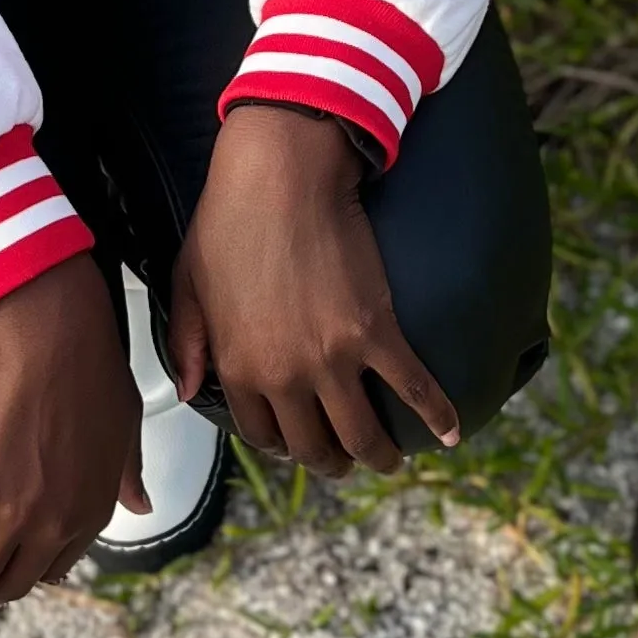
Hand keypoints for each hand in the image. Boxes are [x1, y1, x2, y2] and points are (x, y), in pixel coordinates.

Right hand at [0, 253, 138, 616]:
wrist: (50, 323)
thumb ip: (129, 471)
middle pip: (7, 583)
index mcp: (89, 509)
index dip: (24, 576)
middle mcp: (50, 522)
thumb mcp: (126, 423)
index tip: (2, 575)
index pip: (53, 567)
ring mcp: (6, 510)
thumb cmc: (89, 358)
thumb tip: (143, 504)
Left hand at [168, 103, 456, 480]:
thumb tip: (188, 388)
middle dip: (330, 463)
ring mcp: (333, 358)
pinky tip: (450, 432)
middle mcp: (285, 375)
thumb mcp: (188, 283)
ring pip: (363, 434)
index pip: (261, 433)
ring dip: (380, 457)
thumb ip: (187, 342)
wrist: (281, 174)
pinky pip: (414, 387)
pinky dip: (438, 415)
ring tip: (390, 459)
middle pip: (313, 446)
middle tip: (344, 461)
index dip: (281, 445)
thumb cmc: (229, 217)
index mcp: (238, 367)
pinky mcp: (377, 331)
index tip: (296, 442)